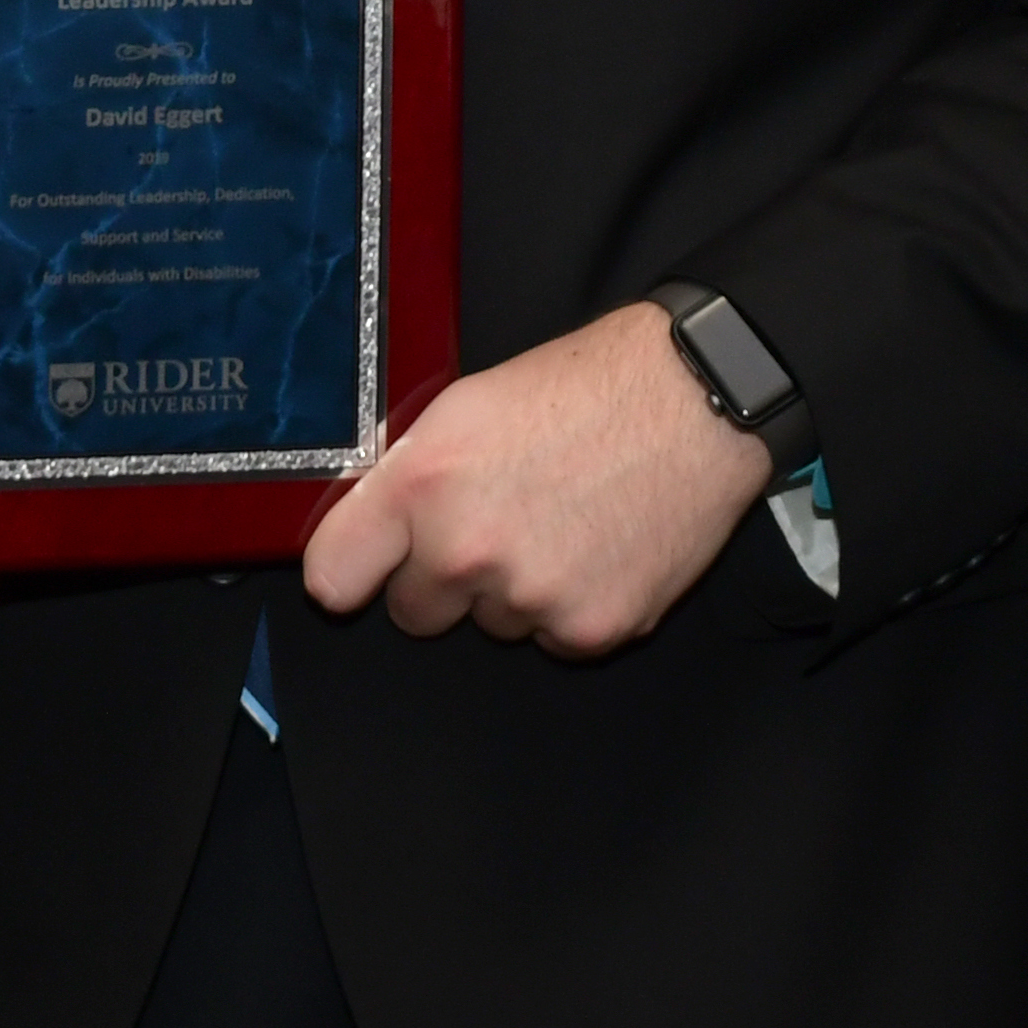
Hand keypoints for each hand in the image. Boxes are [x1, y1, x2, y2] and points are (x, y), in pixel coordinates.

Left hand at [297, 302, 772, 654]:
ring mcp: (528, 597)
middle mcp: (464, 549)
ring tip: (564, 521)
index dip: (353, 573)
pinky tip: (601, 547)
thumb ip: (411, 473)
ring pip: (492, 625)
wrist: (694, 398)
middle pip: (413, 613)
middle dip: (443, 581)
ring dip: (515, 591)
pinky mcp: (589, 629)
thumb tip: (372, 524)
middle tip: (496, 526)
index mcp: (422, 484)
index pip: (333, 578)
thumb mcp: (468, 405)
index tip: (369, 569)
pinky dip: (573, 606)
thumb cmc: (583, 387)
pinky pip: (554, 639)